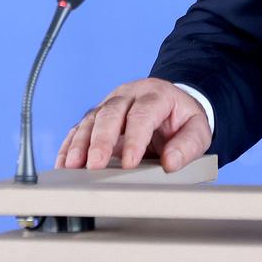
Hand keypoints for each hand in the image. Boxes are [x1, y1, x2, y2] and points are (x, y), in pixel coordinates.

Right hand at [55, 77, 211, 172]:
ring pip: (91, 119)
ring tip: (72, 166)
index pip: (142, 115)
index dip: (134, 139)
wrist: (173, 106)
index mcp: (156, 94)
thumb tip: (171, 163)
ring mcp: (110, 103)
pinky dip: (70, 146)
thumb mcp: (198, 130)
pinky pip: (80, 128)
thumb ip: (188, 147)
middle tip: (94, 166)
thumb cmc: (183, 121)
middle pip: (110, 113)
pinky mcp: (97, 116)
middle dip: (100, 141)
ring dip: (80, 143)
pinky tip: (64, 162)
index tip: (129, 164)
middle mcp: (129, 95)